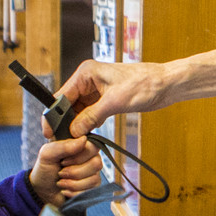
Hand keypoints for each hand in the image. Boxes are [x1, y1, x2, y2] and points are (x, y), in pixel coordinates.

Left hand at [28, 129, 102, 207]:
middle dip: (74, 172)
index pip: (92, 146)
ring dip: (73, 183)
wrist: (42, 191)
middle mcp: (90, 157)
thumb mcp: (47, 154)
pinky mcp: (93, 186)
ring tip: (61, 182)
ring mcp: (93, 172)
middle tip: (61, 173)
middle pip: (96, 163)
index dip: (78, 157)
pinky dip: (74, 192)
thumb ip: (63, 146)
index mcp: (80, 145)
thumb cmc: (45, 169)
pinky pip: (91, 190)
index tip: (63, 161)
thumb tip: (83, 140)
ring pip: (94, 178)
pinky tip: (66, 190)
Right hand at [58, 49, 215, 136]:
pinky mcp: (106, 100)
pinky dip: (88, 124)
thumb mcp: (115, 102)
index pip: (61, 96)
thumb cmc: (144, 84)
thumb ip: (91, 116)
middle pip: (68, 104)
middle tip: (61, 142)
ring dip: (76, 125)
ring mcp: (97, 90)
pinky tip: (86, 136)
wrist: (166, 84)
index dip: (53, 115)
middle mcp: (88, 80)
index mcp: (86, 73)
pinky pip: (90, 114)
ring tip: (73, 142)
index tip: (49, 133)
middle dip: (65, 122)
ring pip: (79, 111)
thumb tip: (74, 131)